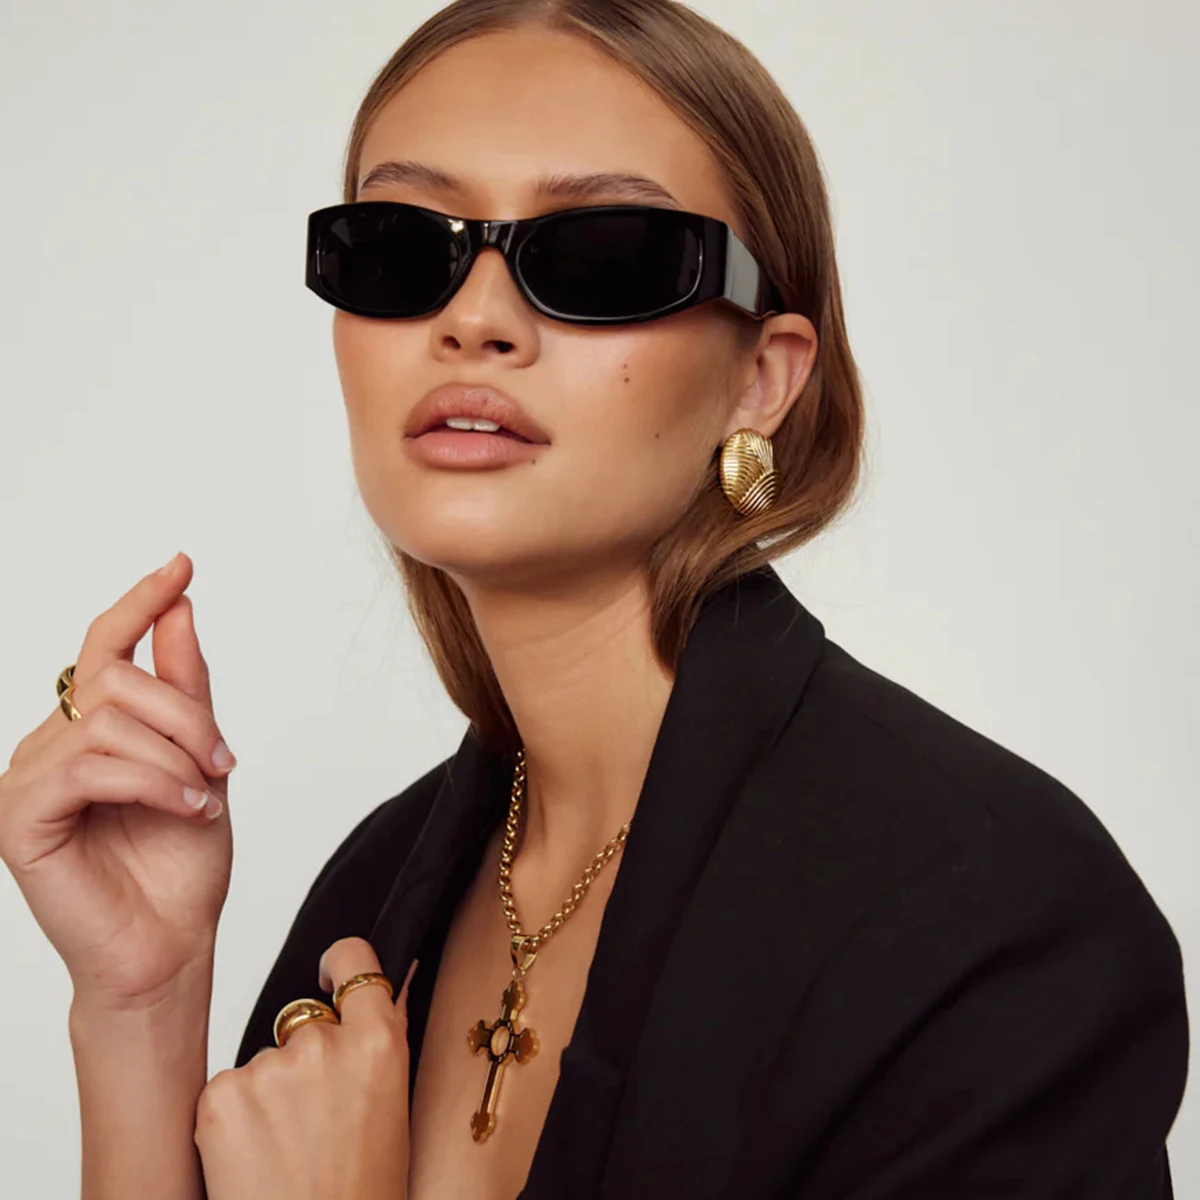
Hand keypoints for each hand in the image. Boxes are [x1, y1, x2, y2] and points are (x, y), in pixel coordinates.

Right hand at [0, 551, 234, 1009]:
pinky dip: (154, 782)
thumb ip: (186, 689)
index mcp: (90, 729)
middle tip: (224, 762)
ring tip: (204, 796)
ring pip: (107, 720)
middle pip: (116, 678)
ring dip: (176, 755)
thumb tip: (181, 609)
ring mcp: (28, 779)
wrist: (170, 945)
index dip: (140, 603)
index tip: (181, 565)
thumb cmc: (181, 862)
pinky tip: (187, 809)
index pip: (104, 647)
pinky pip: (90, 766)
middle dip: (187, 714)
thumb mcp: (200, 761)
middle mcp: (50, 744)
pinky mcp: (20, 818)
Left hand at [195, 938, 416, 1199]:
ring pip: (263, 1059)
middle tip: (313, 1118)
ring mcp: (267, 1068)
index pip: (354, 959)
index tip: (331, 974)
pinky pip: (228, 1087)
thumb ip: (380, 1039)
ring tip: (285, 1149)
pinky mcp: (220, 1095)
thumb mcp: (391, 1105)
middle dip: (304, 1055)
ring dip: (268, 1092)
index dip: (340, 964)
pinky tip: (254, 1156)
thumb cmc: (360, 1190)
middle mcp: (322, 1044)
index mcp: (377, 1041)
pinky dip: (234, 1117)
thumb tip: (385, 986)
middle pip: (304, 1020)